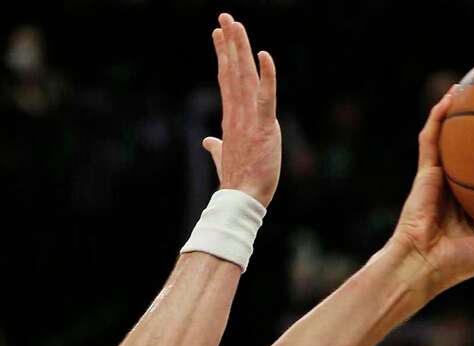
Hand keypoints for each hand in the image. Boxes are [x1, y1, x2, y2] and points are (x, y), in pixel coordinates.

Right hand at [203, 13, 280, 206]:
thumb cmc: (238, 181)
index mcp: (231, 118)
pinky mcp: (263, 127)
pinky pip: (266, 96)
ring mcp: (249, 119)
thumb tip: (207, 141)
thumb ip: (216, 147)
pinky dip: (266, 76)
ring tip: (235, 25)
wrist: (241, 199)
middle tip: (225, 17)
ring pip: (245, 77)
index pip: (226, 80)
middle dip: (229, 43)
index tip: (219, 35)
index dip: (223, 56)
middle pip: (232, 71)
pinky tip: (264, 55)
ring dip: (240, 49)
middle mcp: (237, 113)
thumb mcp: (224, 158)